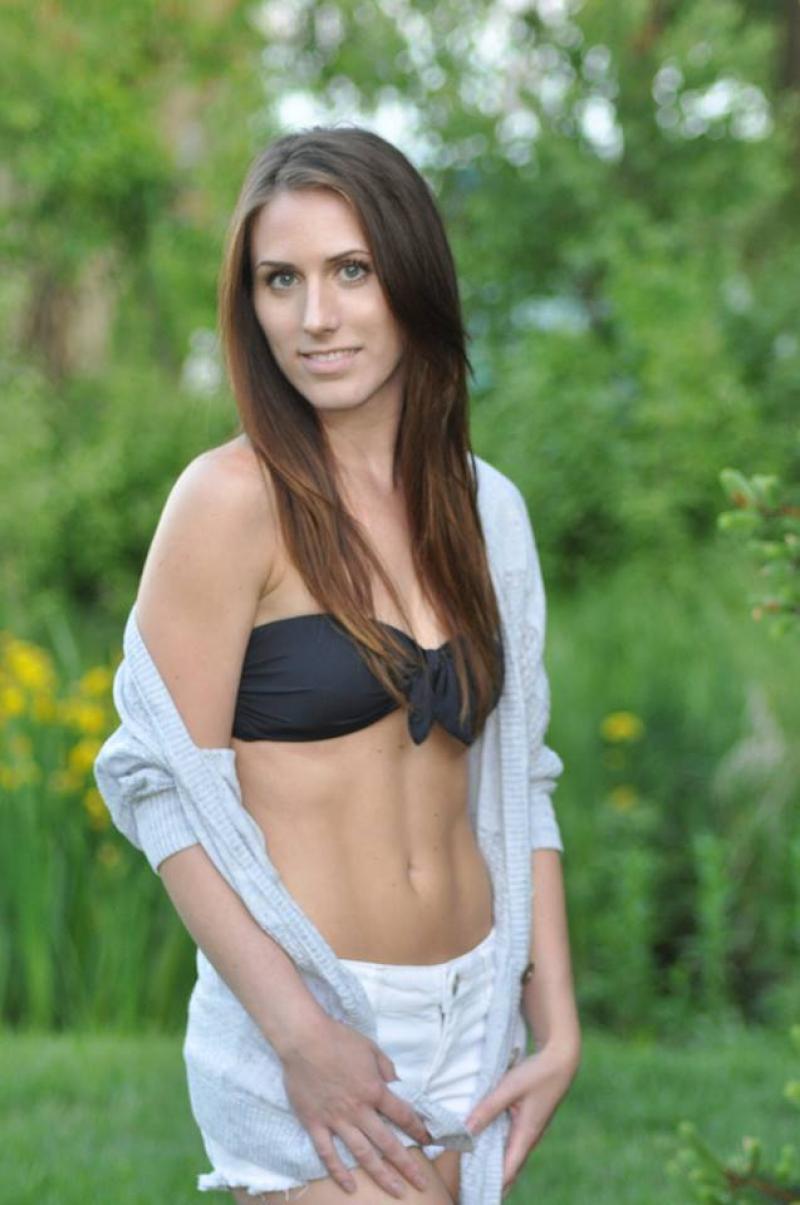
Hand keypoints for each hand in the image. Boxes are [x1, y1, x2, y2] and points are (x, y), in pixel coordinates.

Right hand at [280, 1014, 434, 1198]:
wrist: (304, 1038)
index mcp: (374, 1090)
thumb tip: (397, 1086)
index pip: (402, 1115)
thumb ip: (387, 1069)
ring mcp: (336, 1120)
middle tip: (421, 1183)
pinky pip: (327, 1153)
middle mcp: (358, 1110)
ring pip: (362, 1154)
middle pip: (387, 1143)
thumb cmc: (339, 1039)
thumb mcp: (371, 1049)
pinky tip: (350, 1187)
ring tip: (396, 1191)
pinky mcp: (314, 1123)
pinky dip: (338, 1172)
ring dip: (381, 1175)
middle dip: (407, 1165)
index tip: (429, 1141)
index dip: (418, 1129)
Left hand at [464, 1039, 579, 1199]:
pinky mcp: (529, 1122)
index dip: (494, 1186)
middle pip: (510, 1169)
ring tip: (475, 1176)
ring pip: (511, 1156)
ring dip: (497, 1167)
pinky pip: (513, 1143)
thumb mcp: (509, 1088)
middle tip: (472, 1192)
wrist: (560, 1061)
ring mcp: (530, 1131)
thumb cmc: (536, 1074)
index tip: (477, 1195)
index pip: (508, 1171)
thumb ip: (488, 1109)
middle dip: (494, 1182)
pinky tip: (487, 1149)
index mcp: (526, 1135)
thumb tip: (466, 1130)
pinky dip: (500, 1151)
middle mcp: (529, 1138)